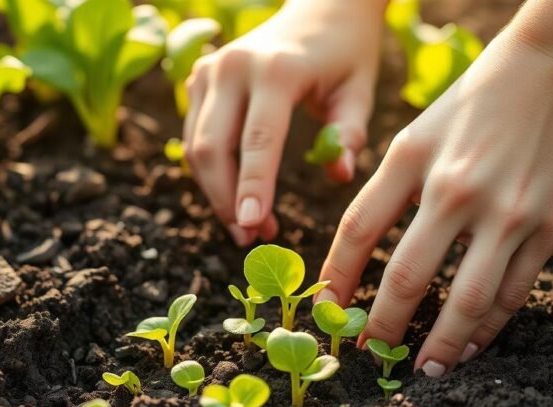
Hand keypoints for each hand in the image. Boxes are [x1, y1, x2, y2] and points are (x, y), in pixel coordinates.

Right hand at [182, 0, 386, 245]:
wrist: (320, 6)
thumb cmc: (346, 54)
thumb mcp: (358, 90)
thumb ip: (348, 134)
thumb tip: (339, 174)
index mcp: (277, 69)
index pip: (258, 139)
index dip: (252, 187)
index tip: (251, 226)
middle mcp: (234, 67)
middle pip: (212, 149)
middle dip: (226, 200)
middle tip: (252, 238)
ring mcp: (210, 70)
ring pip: (195, 148)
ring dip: (215, 193)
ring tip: (247, 226)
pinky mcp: (198, 77)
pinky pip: (194, 136)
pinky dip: (210, 171)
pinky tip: (235, 194)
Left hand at [318, 36, 552, 375]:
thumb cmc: (469, 110)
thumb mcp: (412, 139)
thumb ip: (382, 195)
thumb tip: (350, 263)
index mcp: (411, 162)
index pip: (357, 231)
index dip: (336, 280)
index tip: (326, 315)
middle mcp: (456, 190)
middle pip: (407, 278)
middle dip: (382, 326)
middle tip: (370, 354)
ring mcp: (508, 212)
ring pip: (468, 300)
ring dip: (440, 345)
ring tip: (423, 370)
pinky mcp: (550, 226)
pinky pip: (514, 293)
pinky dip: (488, 329)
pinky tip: (468, 347)